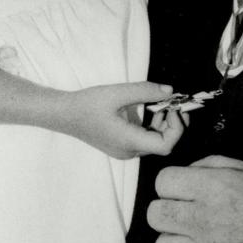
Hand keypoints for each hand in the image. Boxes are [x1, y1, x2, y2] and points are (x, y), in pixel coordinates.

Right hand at [54, 82, 184, 158]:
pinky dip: (153, 127)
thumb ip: (145, 91)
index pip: (166, 145)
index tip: (174, 107)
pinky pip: (145, 141)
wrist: (65, 115)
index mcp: (129, 141)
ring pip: (155, 143)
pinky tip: (151, 111)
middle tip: (175, 103)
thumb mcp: (117, 93)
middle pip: (163, 144)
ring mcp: (125, 151)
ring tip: (162, 104)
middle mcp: (129, 151)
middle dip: (173, 124)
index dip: (177, 127)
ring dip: (164, 125)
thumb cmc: (88, 104)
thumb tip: (170, 91)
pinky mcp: (121, 146)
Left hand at [147, 155, 242, 242]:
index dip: (171, 183)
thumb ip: (212, 165)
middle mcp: (207, 219)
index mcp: (215, 187)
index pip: (163, 182)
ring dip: (173, 239)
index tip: (180, 188)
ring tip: (192, 235)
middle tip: (183, 210)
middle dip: (167, 209)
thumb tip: (186, 172)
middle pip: (156, 215)